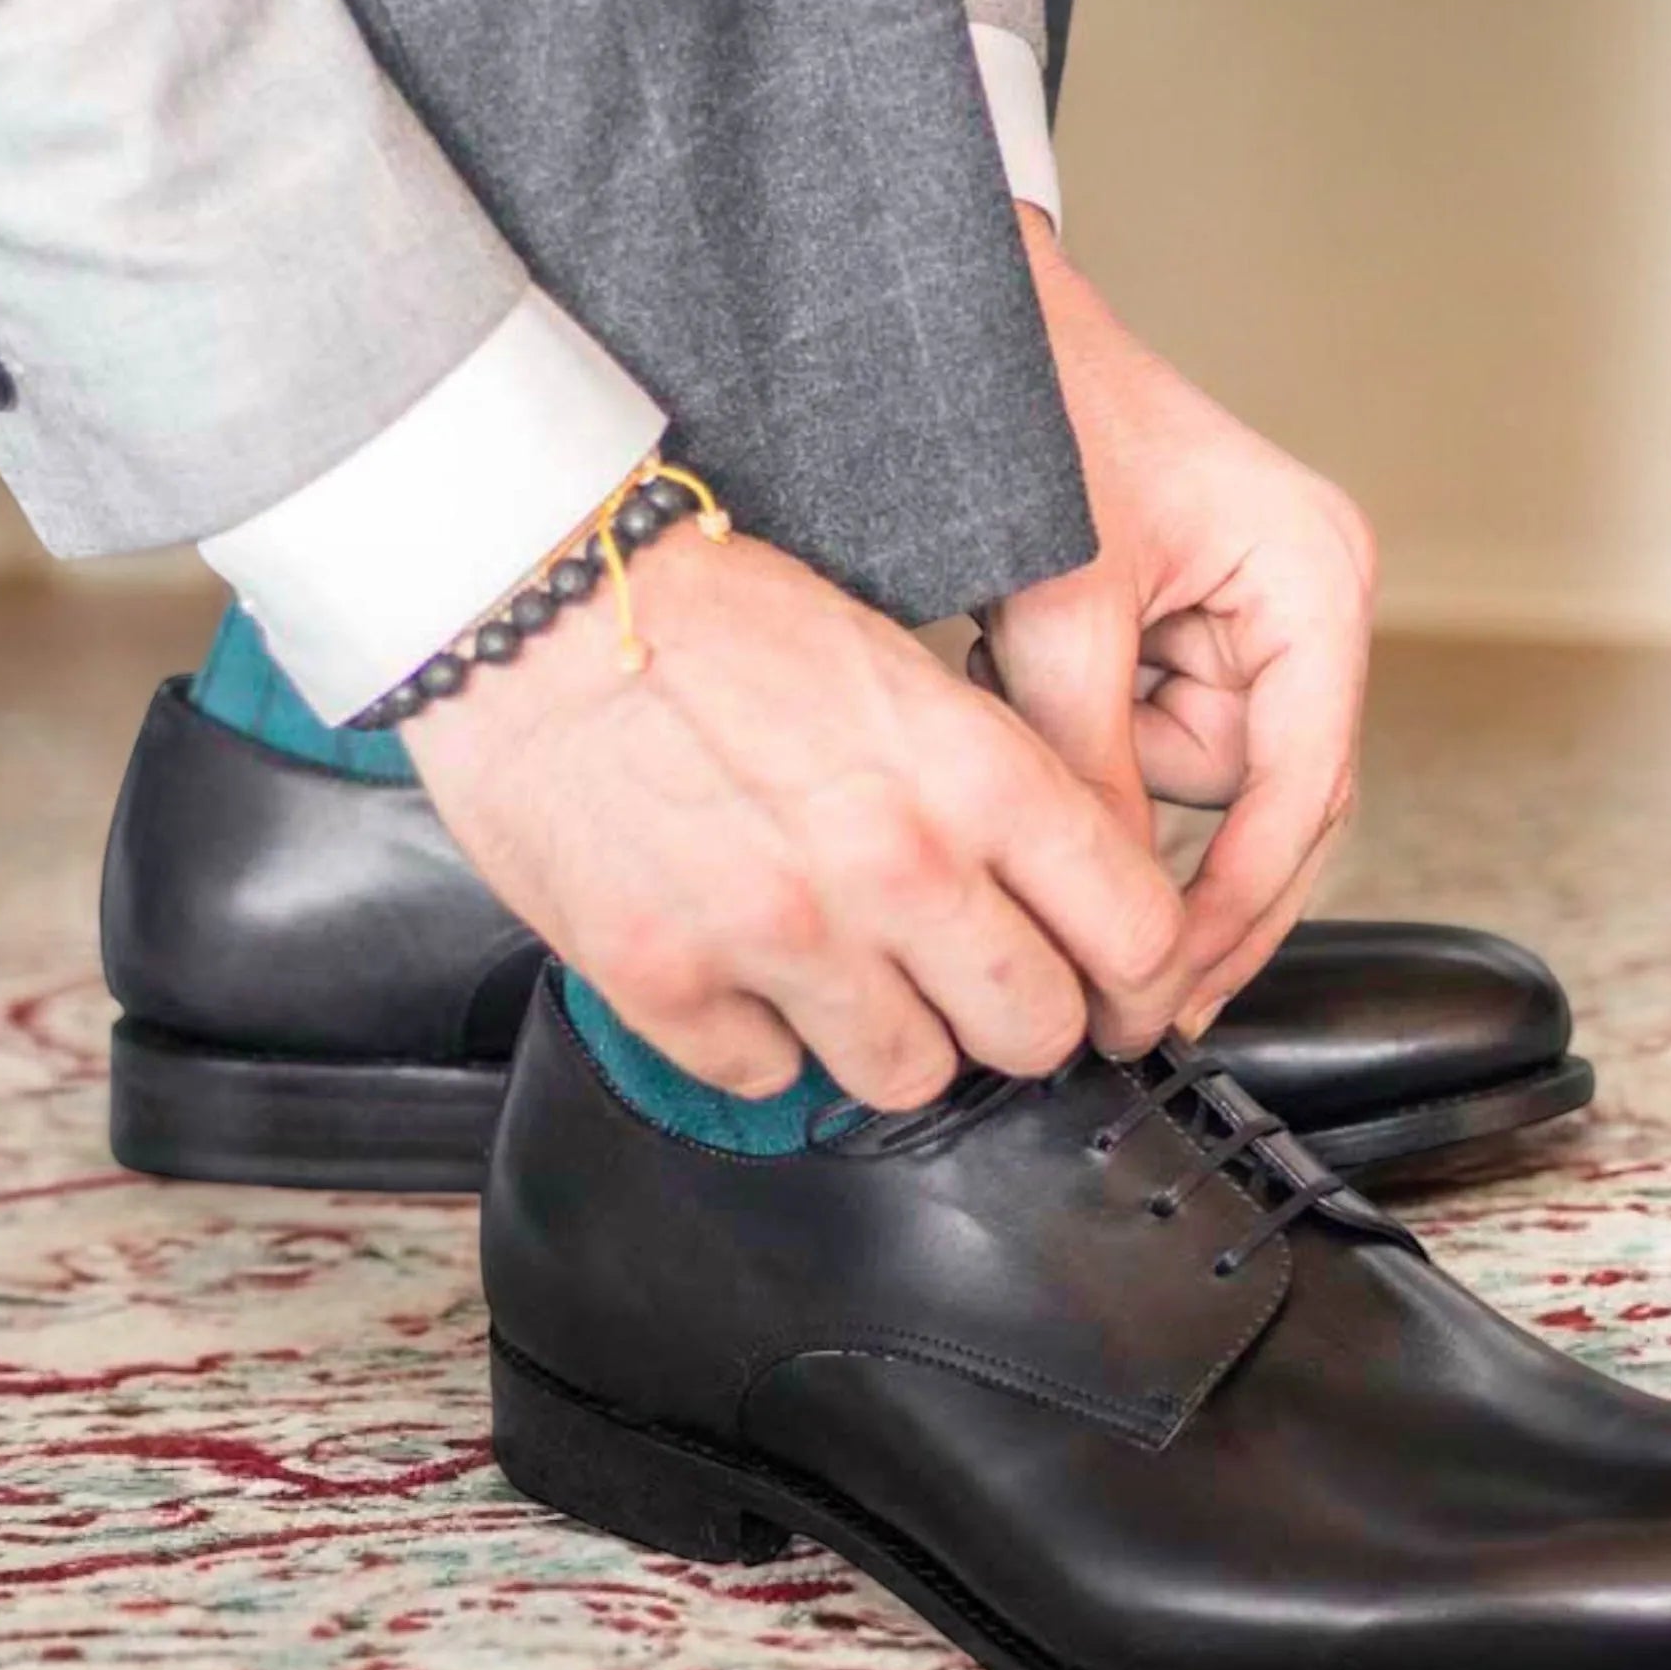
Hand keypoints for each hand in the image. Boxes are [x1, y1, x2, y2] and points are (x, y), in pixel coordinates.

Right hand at [403, 523, 1191, 1108]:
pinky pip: (763, 1077)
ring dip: (885, 1037)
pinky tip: (732, 959)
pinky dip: (753, 1036)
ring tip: (837, 964)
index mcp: (974, 775)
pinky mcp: (667, 980)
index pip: (1138, 934)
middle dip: (1011, 1019)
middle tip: (968, 983)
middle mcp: (895, 867)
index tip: (1113, 990)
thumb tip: (1061, 912)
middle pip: (1035, 1032)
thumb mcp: (905, 672)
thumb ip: (991, 797)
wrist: (532, 591)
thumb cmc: (715, 619)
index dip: (1137, 980)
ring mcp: (780, 933)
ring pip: (909, 1077)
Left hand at [979, 211, 1376, 1030]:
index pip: (1300, 785)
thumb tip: (1108, 919)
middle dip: (1198, 888)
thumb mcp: (1059, 610)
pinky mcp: (1193, 640)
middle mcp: (1304, 609)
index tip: (1174, 990)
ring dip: (1109, 774)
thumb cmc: (1030, 422)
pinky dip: (1087, 739)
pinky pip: (1152, 747)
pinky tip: (1030, 667)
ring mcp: (1253, 628)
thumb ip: (1092, 769)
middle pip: (1279, 808)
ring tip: (1022, 672)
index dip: (1238, 901)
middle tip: (1137, 1005)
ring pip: (1203, 787)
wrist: (964, 335)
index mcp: (1312, 580)